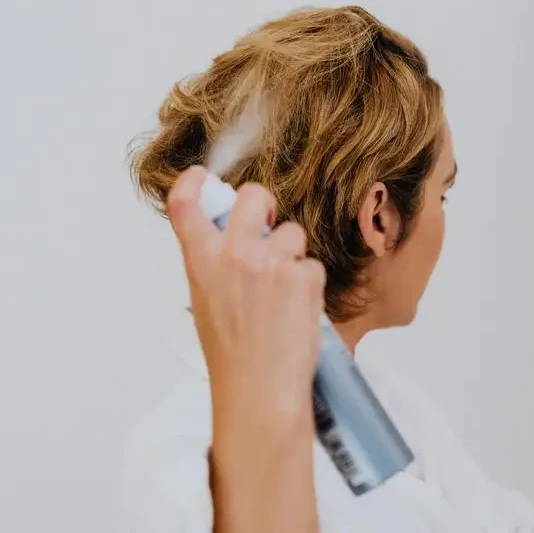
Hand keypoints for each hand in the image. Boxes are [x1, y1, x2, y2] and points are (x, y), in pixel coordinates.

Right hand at [167, 166, 323, 532]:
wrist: (261, 390)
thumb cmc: (233, 355)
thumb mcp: (206, 303)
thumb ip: (214, 264)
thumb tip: (230, 237)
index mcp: (201, 262)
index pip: (186, 204)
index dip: (195, 182)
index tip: (203, 176)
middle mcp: (235, 254)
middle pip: (255, 196)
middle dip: (265, 205)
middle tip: (268, 225)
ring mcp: (271, 262)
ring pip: (292, 233)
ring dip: (292, 255)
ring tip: (283, 294)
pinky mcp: (303, 276)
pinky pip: (312, 265)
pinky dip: (310, 284)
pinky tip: (298, 310)